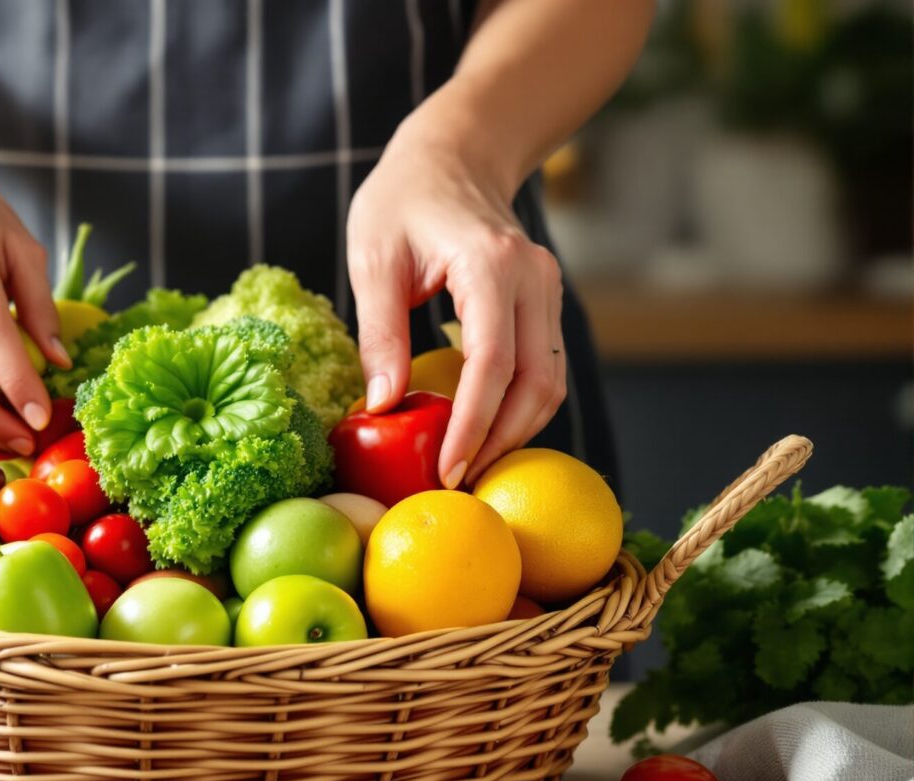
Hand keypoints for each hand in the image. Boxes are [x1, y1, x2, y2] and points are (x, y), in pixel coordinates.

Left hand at [346, 124, 566, 487]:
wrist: (452, 154)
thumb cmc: (403, 199)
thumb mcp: (373, 260)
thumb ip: (380, 332)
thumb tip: (382, 405)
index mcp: (491, 264)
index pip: (494, 363)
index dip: (474, 425)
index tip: (447, 471)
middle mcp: (534, 280)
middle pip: (537, 382)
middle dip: (500, 441)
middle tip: (456, 483)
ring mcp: (548, 291)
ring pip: (550, 381)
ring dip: (515, 430)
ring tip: (468, 465)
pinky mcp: (545, 303)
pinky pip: (544, 367)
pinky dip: (519, 406)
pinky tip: (483, 431)